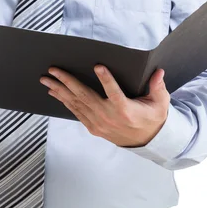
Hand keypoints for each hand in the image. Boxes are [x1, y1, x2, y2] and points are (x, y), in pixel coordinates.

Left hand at [40, 65, 170, 147]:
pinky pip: (76, 112)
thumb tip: (159, 72)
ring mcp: (99, 123)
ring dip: (59, 90)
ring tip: (47, 80)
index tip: (98, 66)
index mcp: (126, 110)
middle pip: (85, 97)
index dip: (106, 80)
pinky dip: (64, 101)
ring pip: (76, 104)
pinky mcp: (93, 127)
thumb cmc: (152, 117)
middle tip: (54, 70)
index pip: (115, 93)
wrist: (146, 141)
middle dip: (67, 82)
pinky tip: (55, 92)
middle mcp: (109, 117)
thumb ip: (158, 87)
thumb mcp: (160, 103)